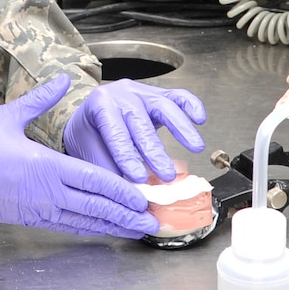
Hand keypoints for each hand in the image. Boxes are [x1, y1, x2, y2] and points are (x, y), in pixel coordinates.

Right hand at [0, 75, 156, 238]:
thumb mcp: (8, 115)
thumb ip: (41, 99)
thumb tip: (64, 79)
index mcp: (46, 166)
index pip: (95, 181)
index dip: (123, 191)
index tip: (144, 198)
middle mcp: (47, 192)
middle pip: (97, 207)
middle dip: (127, 215)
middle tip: (153, 222)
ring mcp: (38, 209)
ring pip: (84, 221)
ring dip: (113, 226)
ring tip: (136, 231)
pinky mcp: (28, 218)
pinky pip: (66, 226)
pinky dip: (88, 228)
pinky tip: (102, 230)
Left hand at [63, 79, 207, 182]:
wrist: (89, 119)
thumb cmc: (89, 138)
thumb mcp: (90, 155)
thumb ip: (109, 173)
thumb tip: (128, 197)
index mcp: (99, 105)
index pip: (116, 133)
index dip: (128, 157)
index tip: (140, 178)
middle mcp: (121, 94)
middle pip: (141, 122)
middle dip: (155, 151)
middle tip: (167, 175)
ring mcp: (142, 92)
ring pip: (164, 106)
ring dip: (181, 129)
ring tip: (195, 147)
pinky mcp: (159, 94)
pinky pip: (178, 96)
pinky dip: (191, 106)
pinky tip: (199, 119)